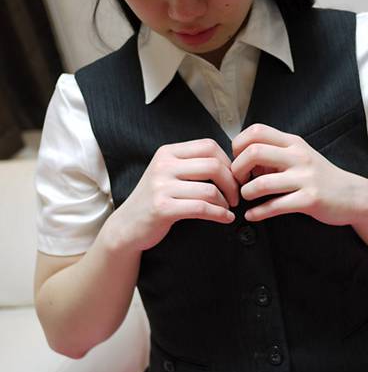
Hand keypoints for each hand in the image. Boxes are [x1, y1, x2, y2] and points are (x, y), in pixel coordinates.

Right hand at [111, 138, 239, 251]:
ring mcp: (161, 186)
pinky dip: (219, 215)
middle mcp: (163, 165)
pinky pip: (202, 208)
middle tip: (236, 195)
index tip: (234, 177)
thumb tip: (231, 164)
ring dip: (226, 202)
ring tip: (227, 208)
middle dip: (232, 182)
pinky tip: (225, 218)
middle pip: (214, 165)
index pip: (208, 146)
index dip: (228, 162)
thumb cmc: (155, 199)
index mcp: (168, 152)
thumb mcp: (168, 173)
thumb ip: (192, 164)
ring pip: (210, 189)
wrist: (127, 225)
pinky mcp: (163, 208)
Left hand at [231, 123, 367, 224]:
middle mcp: (298, 156)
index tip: (238, 160)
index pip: (256, 131)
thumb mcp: (299, 156)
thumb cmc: (319, 176)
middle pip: (253, 153)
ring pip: (262, 183)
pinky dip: (258, 212)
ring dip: (246, 192)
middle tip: (239, 181)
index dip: (238, 145)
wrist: (353, 195)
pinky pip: (276, 206)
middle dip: (237, 169)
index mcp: (293, 143)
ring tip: (246, 197)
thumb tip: (243, 159)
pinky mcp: (310, 200)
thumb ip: (274, 154)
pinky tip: (252, 215)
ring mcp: (305, 178)